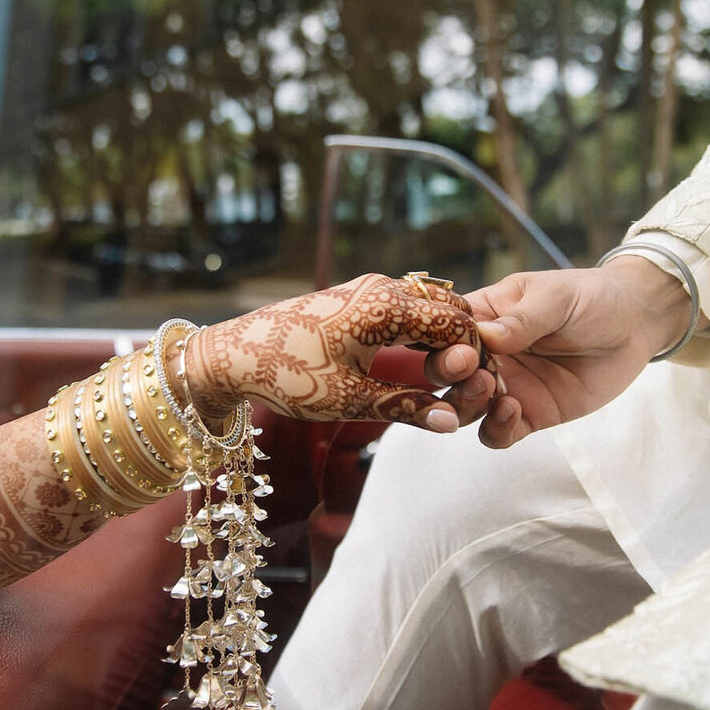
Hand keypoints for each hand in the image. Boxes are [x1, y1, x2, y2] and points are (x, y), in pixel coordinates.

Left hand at [183, 273, 493, 431]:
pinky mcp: (358, 296)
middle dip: (463, 344)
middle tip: (464, 386)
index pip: (457, 323)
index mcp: (386, 307)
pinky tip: (417, 363)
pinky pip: (407, 306)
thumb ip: (406, 408)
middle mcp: (383, 287)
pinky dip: (421, 330)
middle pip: (449, 308)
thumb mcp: (349, 400)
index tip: (477, 390)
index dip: (474, 357)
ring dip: (443, 337)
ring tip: (443, 378)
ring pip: (429, 305)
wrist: (232, 354)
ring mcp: (370, 288)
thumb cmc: (287, 376)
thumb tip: (452, 422)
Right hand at [435, 258, 694, 448]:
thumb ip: (522, 319)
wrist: (636, 325)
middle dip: (446, 376)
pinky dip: (496, 428)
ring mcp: (507, 386)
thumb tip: (485, 337)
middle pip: (443, 374)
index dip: (438, 341)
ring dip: (466, 404)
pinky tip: (512, 411)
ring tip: (491, 390)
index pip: (442, 330)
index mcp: (483, 316)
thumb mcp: (556, 298)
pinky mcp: (529, 414)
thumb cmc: (591, 298)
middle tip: (471, 371)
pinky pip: (498, 433)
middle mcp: (487, 354)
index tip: (456, 347)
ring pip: (463, 408)